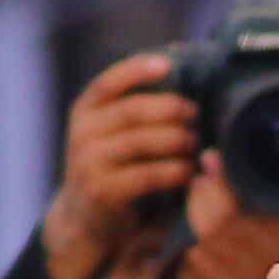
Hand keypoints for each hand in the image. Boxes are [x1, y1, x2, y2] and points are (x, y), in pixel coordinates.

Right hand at [41, 53, 205, 278]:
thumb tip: (175, 61)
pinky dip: (174, 171)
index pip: (108, 82)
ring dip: (177, 140)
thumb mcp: (112, 132)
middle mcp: (82, 133)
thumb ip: (135, 106)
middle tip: (195, 112)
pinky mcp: (103, 191)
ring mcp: (89, 162)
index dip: (137, 70)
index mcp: (85, 111)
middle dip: (170, 108)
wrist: (85, 217)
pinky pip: (147, 175)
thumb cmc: (112, 166)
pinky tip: (190, 170)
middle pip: (132, 111)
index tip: (168, 64)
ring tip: (196, 141)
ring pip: (141, 142)